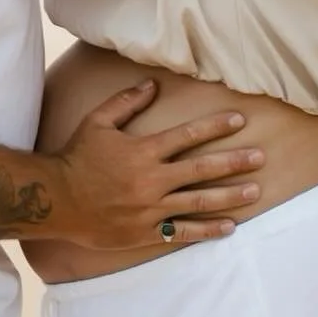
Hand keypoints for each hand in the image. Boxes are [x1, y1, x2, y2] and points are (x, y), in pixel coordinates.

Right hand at [49, 81, 264, 247]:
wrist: (57, 200)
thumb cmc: (77, 157)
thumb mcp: (97, 122)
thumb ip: (126, 102)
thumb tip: (153, 84)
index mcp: (144, 151)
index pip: (188, 135)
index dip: (215, 126)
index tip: (240, 121)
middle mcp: (153, 180)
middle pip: (202, 169)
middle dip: (234, 162)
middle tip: (260, 157)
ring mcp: (151, 209)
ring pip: (199, 201)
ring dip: (230, 196)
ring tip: (255, 191)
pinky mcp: (147, 232)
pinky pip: (183, 232)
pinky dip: (208, 230)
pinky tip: (230, 227)